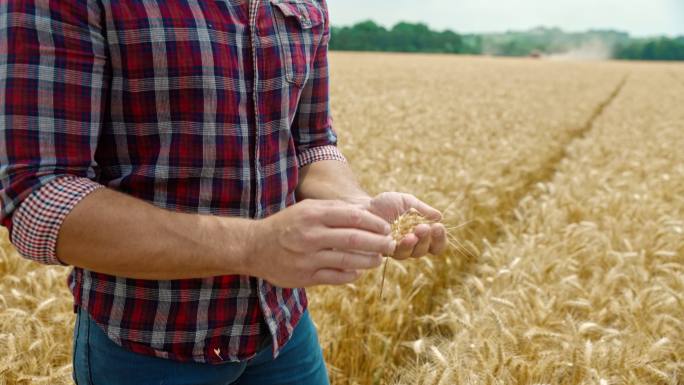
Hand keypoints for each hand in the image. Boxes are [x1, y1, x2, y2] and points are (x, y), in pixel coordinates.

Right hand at [248, 199, 394, 287]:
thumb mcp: (306, 209)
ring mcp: (308, 258)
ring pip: (348, 261)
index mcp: (313, 215)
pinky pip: (336, 277)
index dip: (374, 224)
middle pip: (354, 240)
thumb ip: (334, 210)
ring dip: (369, 261)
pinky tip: (358, 271)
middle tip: (390, 245)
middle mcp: (311, 236)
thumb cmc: (286, 224)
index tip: (386, 228)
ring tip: (378, 259)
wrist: (254, 247)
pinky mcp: (305, 277)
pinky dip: (351, 275)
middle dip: (378, 243)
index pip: (353, 217)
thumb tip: (366, 214)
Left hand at [354, 192, 447, 259]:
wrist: (362, 206)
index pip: (436, 243)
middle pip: (426, 250)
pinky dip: (401, 246)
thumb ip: (422, 209)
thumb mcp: (407, 202)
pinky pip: (396, 253)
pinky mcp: (383, 252)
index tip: (438, 226)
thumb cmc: (386, 204)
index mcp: (419, 234)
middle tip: (425, 228)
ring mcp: (397, 250)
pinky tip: (403, 238)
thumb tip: (439, 217)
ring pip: (412, 253)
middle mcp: (410, 245)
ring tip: (415, 232)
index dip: (440, 238)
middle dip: (428, 238)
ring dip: (416, 243)